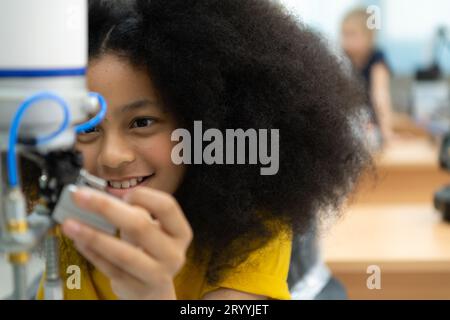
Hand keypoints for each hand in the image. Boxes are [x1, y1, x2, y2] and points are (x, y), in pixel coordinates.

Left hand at [61, 187, 192, 299]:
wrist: (155, 291)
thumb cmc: (151, 252)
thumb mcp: (153, 231)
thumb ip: (135, 214)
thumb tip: (101, 196)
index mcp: (180, 233)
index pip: (167, 206)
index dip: (144, 196)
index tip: (124, 193)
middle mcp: (172, 254)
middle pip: (140, 227)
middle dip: (106, 208)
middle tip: (80, 196)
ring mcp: (156, 275)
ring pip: (122, 254)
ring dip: (93, 236)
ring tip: (70, 224)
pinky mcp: (136, 289)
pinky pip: (109, 269)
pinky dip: (91, 253)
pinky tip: (78, 241)